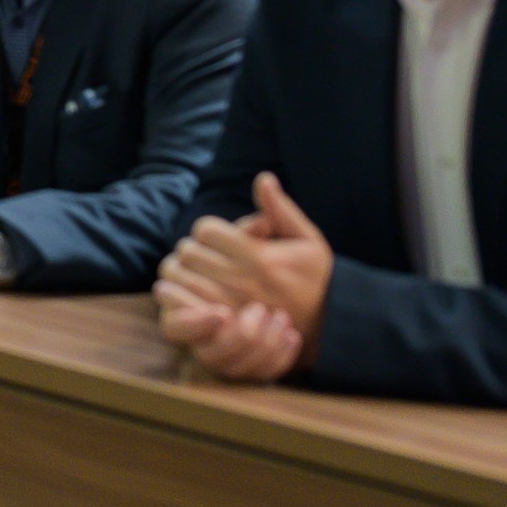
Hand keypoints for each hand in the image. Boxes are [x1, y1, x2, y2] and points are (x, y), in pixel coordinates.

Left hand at [155, 173, 331, 369]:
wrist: (326, 323)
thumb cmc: (315, 276)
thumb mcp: (306, 239)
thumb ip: (280, 209)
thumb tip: (263, 178)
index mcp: (258, 257)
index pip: (206, 230)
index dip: (210, 230)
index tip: (221, 239)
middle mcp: (241, 282)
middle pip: (189, 253)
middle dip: (195, 249)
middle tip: (207, 256)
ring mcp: (230, 307)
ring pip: (182, 279)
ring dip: (184, 272)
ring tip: (199, 273)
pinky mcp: (223, 328)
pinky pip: (184, 308)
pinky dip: (180, 298)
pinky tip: (191, 294)